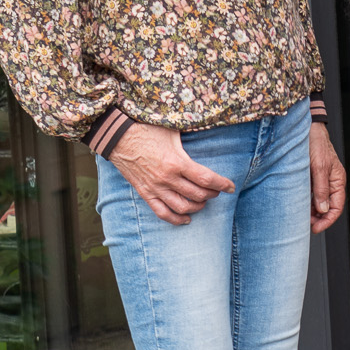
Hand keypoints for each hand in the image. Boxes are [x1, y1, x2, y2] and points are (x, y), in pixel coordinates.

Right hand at [109, 124, 234, 225]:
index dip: (222, 184)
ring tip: (204, 202)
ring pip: (182, 207)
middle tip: (218, 190)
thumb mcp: (174, 131)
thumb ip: (190, 140)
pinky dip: (176, 219)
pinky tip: (186, 219)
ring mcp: (155, 188)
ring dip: (197, 207)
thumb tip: (210, 134)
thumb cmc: (148, 130)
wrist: (118, 138)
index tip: (231, 186)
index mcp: (177, 162)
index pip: (206, 179)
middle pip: (197, 194)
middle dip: (212, 194)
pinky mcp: (145, 193)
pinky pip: (162, 213)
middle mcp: (167, 179)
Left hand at [309, 124, 345, 232]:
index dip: (328, 220)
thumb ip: (322, 189)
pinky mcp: (311, 177)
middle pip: (327, 207)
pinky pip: (310, 194)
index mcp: (337, 180)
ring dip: (311, 211)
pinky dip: (305, 202)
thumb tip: (324, 210)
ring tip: (300, 216)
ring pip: (318, 202)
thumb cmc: (316, 144)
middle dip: (318, 218)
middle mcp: (330, 182)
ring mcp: (320, 180)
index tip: (316, 228)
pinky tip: (297, 205)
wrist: (306, 128)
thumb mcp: (319, 167)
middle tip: (305, 225)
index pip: (336, 206)